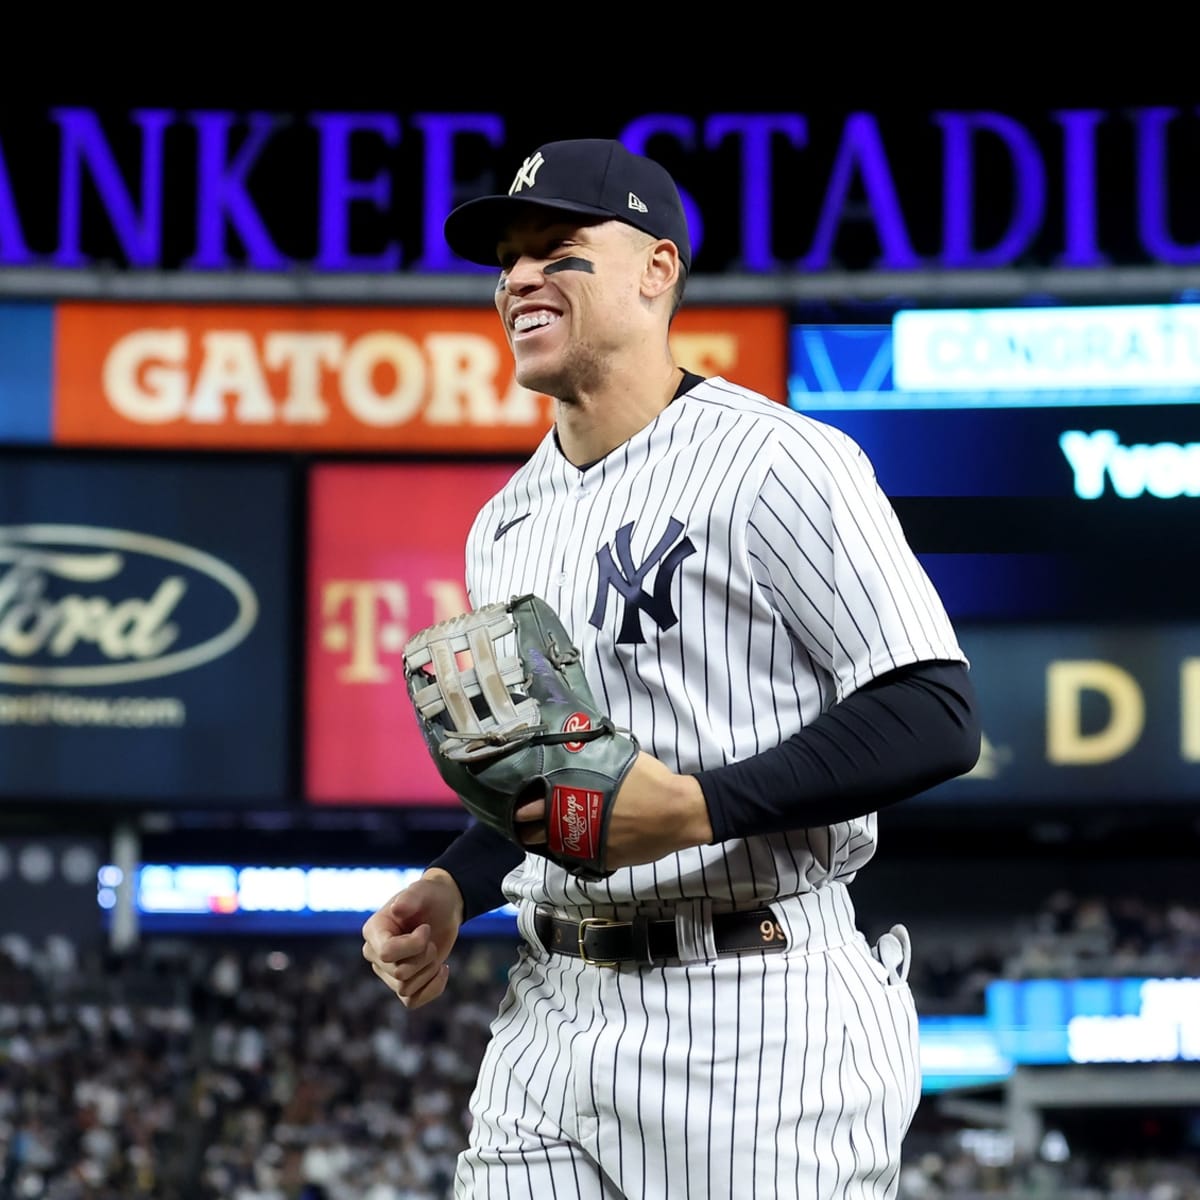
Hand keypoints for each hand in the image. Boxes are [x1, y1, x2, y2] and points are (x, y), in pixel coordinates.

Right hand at [361, 869, 463, 1008]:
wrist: (443, 908)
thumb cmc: (430, 897)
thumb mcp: (423, 890)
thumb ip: (410, 897)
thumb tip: (397, 909)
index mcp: (373, 930)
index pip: (387, 952)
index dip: (414, 945)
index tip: (426, 929)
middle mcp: (375, 953)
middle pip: (399, 973)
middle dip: (425, 957)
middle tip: (431, 939)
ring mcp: (387, 971)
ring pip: (406, 988)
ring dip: (429, 970)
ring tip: (434, 950)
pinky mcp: (403, 983)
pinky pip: (412, 1002)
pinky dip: (432, 989)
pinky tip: (443, 969)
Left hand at [513, 751, 713, 869]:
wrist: (677, 812)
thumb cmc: (649, 781)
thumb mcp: (615, 760)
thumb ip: (588, 761)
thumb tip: (574, 750)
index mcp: (572, 797)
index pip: (529, 808)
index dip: (520, 806)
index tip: (516, 801)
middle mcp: (573, 826)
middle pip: (533, 832)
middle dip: (526, 826)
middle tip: (524, 818)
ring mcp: (586, 846)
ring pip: (552, 848)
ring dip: (546, 839)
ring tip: (542, 831)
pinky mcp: (601, 860)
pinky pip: (576, 856)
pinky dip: (570, 848)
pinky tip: (571, 840)